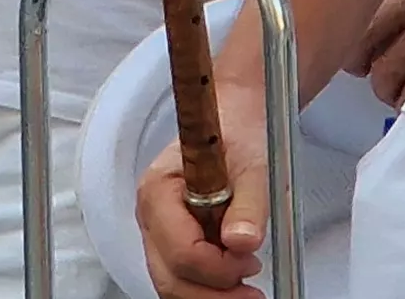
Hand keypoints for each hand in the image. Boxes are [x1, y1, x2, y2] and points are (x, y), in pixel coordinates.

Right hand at [139, 54, 275, 296]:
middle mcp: (150, 216)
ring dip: (210, 294)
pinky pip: (180, 278)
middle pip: (169, 280)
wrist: (232, 122)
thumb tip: (242, 242)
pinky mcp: (169, 242)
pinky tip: (233, 273)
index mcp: (160, 192)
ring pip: (172, 286)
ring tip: (246, 281)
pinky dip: (207, 287)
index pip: (181, 252)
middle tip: (253, 290)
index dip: (219, 268)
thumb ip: (248, 203)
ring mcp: (157, 232)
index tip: (251, 261)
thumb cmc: (237, 134)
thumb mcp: (253, 164)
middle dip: (213, 295)